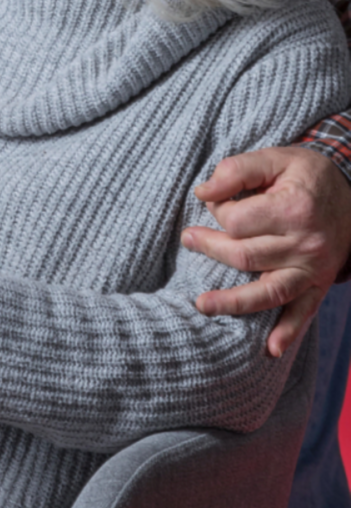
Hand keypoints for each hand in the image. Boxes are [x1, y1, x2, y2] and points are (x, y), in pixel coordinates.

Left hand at [184, 144, 350, 356]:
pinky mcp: (319, 285)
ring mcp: (313, 269)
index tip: (215, 202)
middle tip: (187, 238)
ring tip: (201, 305)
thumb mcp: (276, 157)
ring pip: (267, 292)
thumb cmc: (307, 175)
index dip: (217, 211)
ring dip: (233, 303)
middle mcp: (306, 244)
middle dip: (209, 248)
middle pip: (244, 256)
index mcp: (294, 209)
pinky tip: (269, 349)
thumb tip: (202, 193)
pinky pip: (303, 313)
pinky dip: (288, 333)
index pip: (237, 221)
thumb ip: (237, 170)